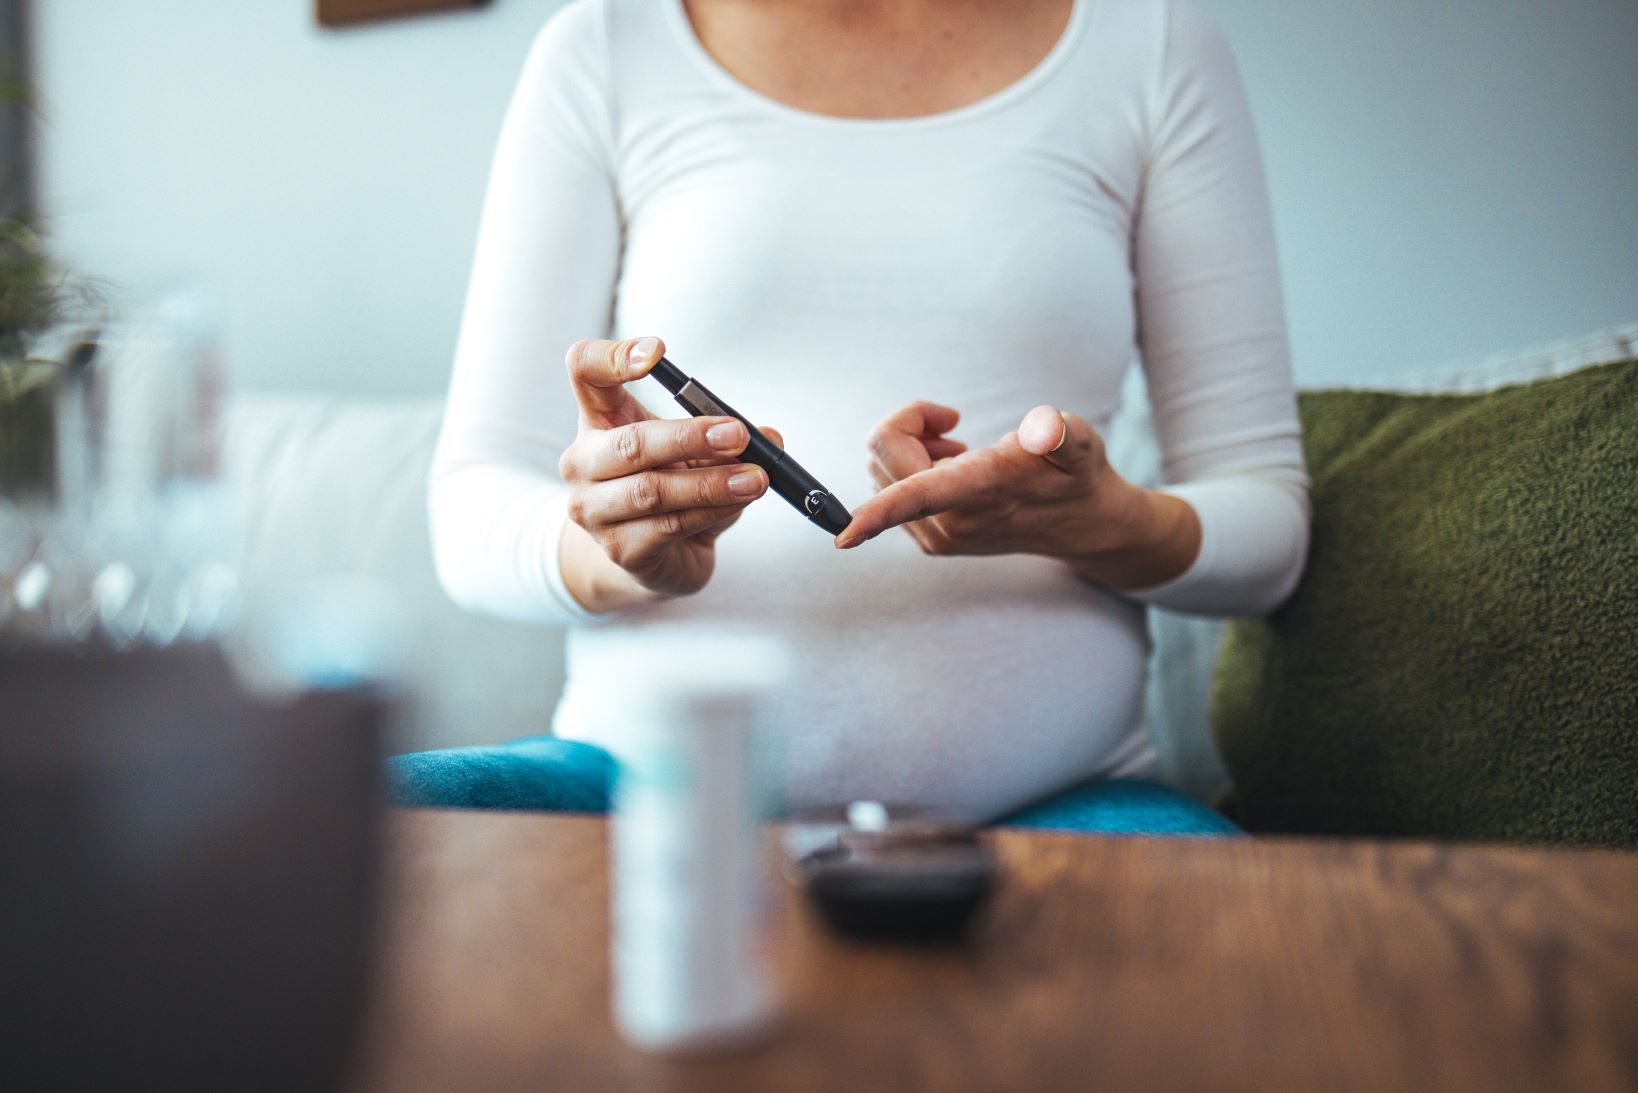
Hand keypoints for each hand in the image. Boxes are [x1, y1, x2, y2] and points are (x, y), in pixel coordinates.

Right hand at [557, 336, 781, 608]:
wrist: (659, 556)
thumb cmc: (674, 490)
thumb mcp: (700, 453)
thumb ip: (728, 439)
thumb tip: (770, 437)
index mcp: (598, 419)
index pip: (585, 370)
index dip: (613, 357)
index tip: (658, 352)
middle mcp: (583, 461)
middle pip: (629, 442)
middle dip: (690, 437)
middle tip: (739, 435)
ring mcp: (593, 509)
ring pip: (652, 490)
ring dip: (711, 483)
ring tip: (754, 478)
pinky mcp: (618, 549)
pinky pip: (669, 525)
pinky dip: (710, 511)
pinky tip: (737, 502)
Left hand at [836, 401, 1200, 589]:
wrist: (1082, 524)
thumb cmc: (1078, 474)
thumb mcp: (1081, 444)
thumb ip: (1062, 434)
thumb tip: (1045, 427)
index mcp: (980, 493)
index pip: (915, 498)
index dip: (876, 514)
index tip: (844, 537)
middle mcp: (950, 524)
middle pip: (884, 454)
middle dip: (909, 423)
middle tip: (954, 421)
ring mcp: (937, 536)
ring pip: (880, 470)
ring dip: (908, 445)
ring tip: (958, 447)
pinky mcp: (930, 540)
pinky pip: (887, 490)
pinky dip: (908, 467)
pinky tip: (951, 465)